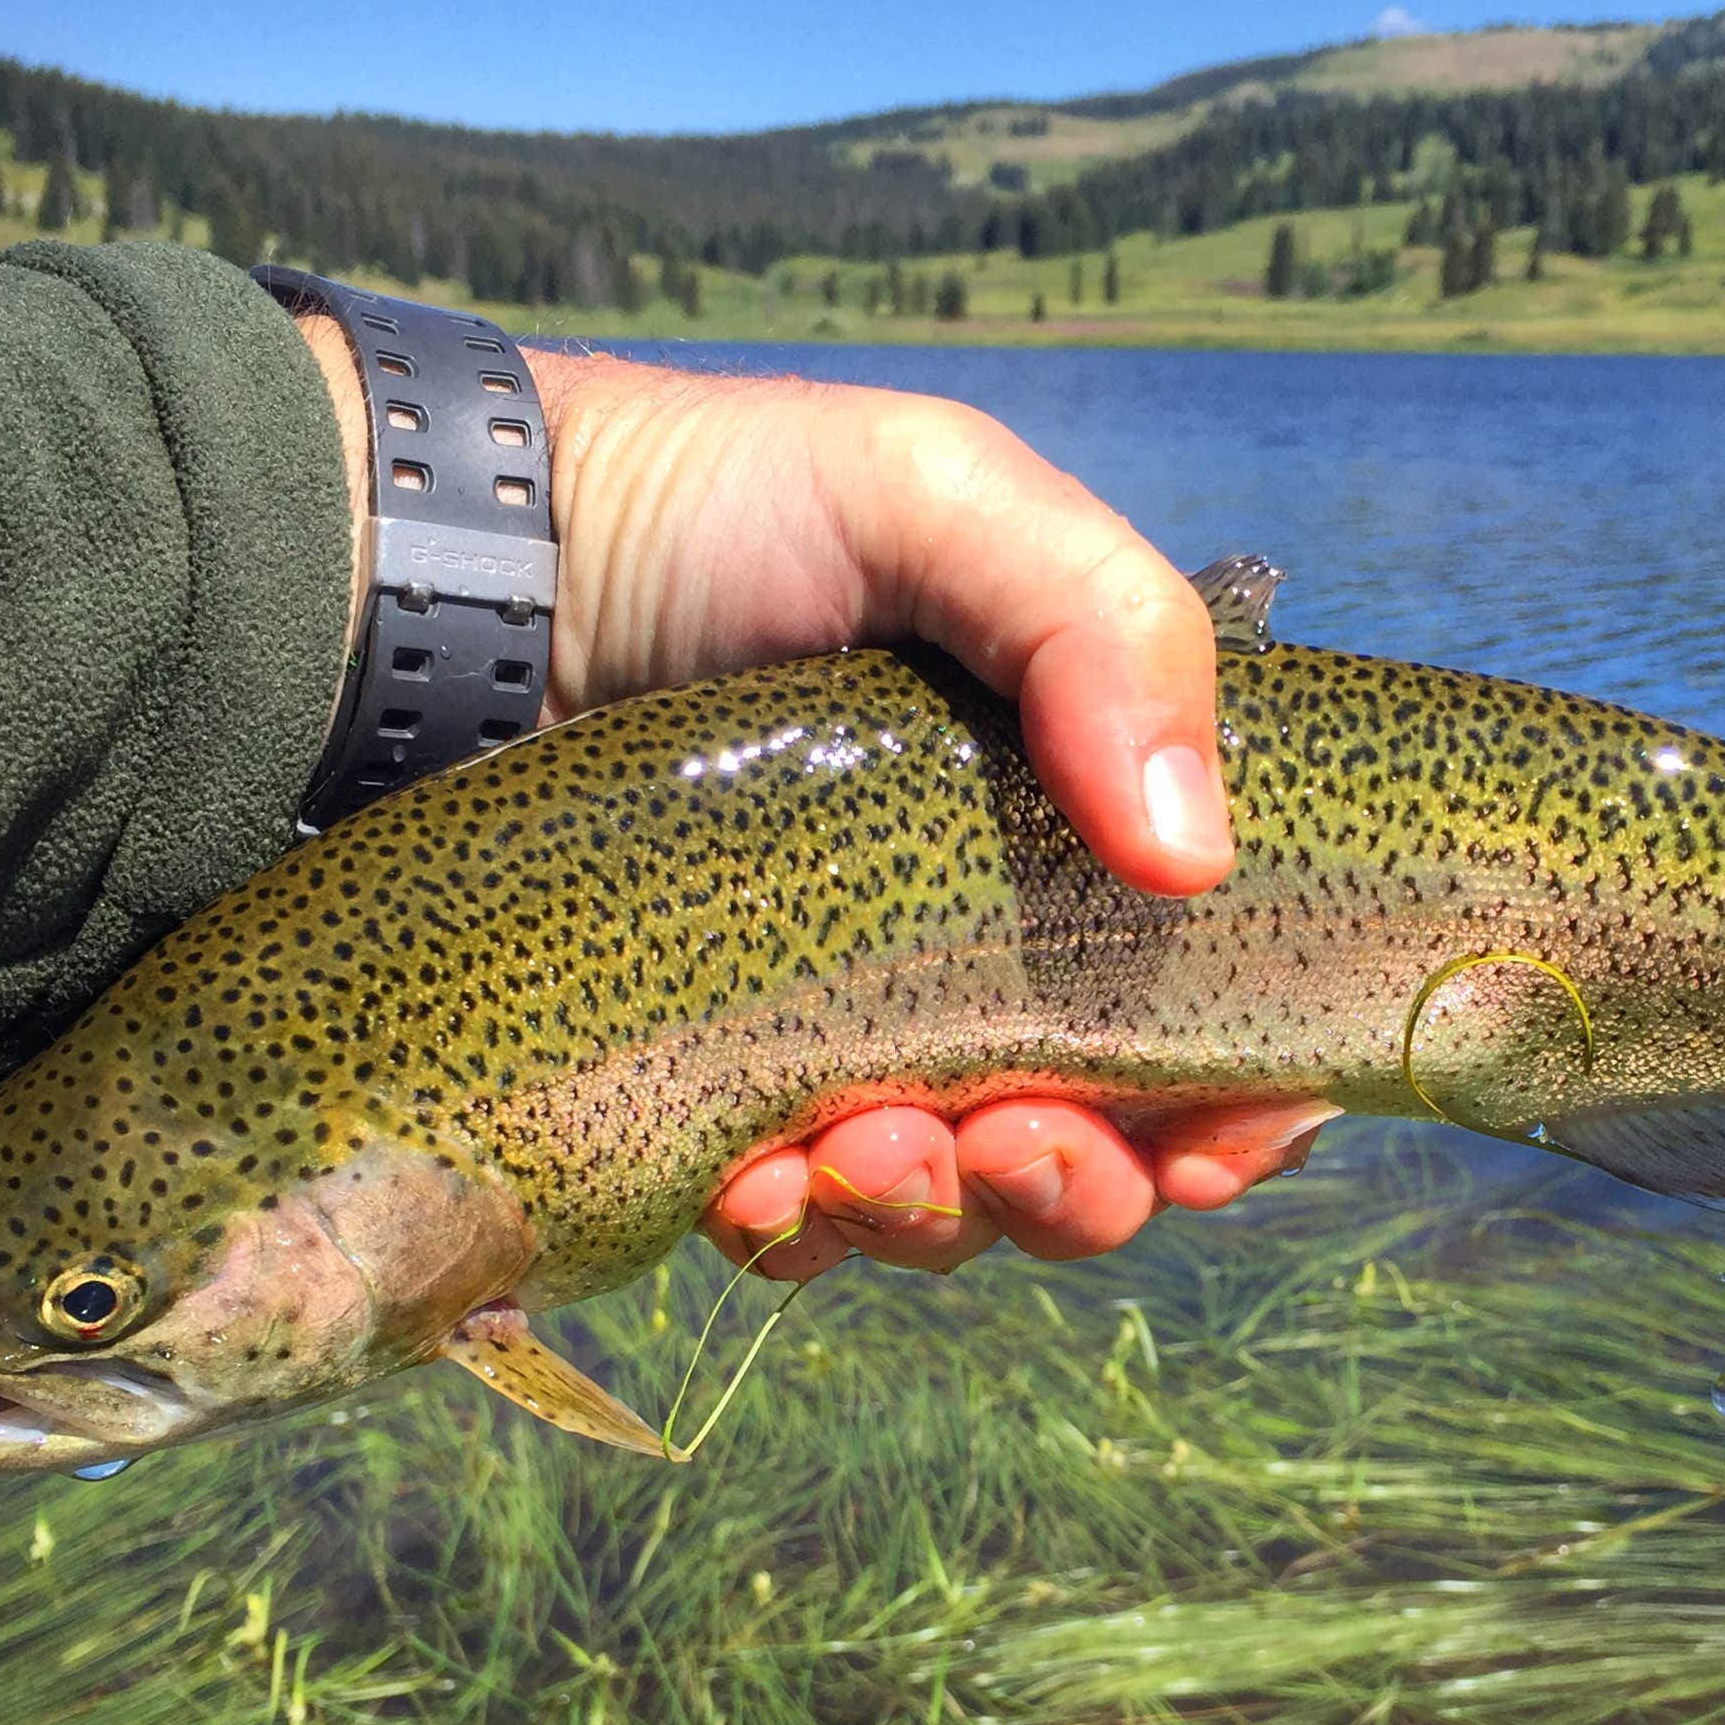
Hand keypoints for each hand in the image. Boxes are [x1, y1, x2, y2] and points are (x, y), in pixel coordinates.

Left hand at [430, 344, 1333, 1277]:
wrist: (482, 566)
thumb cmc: (726, 505)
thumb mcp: (939, 498)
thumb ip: (1100, 625)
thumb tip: (1192, 854)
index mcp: (1078, 830)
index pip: (1214, 1012)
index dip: (1241, 1109)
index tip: (1210, 1146)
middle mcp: (982, 953)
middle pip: (1097, 1149)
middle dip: (1080, 1186)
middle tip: (1019, 1142)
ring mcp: (844, 1031)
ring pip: (948, 1207)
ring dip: (937, 1214)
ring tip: (866, 1154)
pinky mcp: (710, 1084)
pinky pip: (783, 1219)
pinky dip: (790, 1227)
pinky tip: (755, 1181)